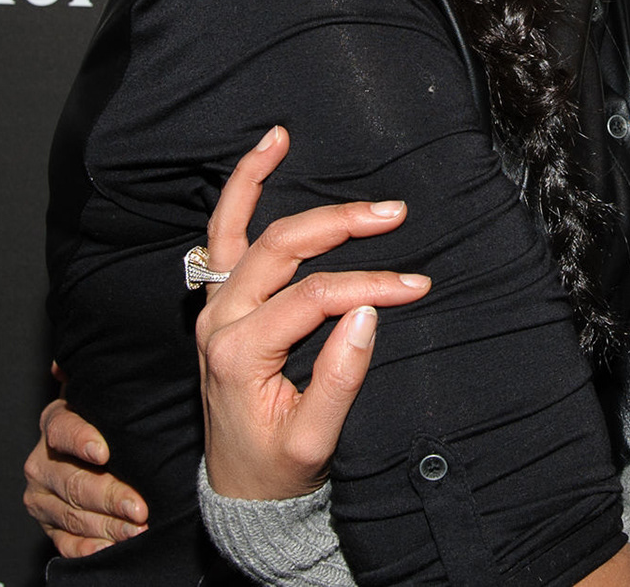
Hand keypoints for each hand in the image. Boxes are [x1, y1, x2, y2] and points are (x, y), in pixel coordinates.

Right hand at [22, 377, 148, 556]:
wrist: (101, 456)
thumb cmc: (112, 421)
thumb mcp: (109, 396)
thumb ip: (102, 379)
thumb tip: (66, 364)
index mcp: (56, 424)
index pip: (61, 429)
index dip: (81, 439)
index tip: (104, 451)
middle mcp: (43, 461)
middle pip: (71, 480)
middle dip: (108, 495)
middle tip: (139, 506)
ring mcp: (43, 496)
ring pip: (70, 514)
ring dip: (106, 525)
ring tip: (136, 528)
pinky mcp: (49, 526)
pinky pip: (64, 542)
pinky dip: (86, 547)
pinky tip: (108, 548)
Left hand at [195, 126, 431, 499]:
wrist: (242, 490)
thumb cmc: (277, 467)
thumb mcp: (314, 438)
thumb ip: (340, 377)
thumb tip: (368, 312)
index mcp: (239, 354)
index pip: (314, 297)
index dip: (370, 286)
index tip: (416, 288)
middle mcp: (218, 322)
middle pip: (280, 249)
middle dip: (340, 224)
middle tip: (393, 212)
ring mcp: (213, 308)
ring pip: (234, 229)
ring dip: (258, 181)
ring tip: (281, 138)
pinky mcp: (218, 303)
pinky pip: (220, 239)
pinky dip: (235, 197)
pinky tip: (260, 161)